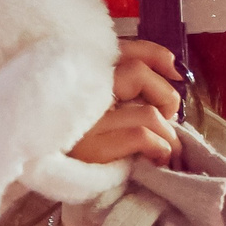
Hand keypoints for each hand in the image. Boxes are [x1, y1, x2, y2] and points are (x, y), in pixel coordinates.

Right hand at [67, 40, 182, 167]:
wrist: (51, 175)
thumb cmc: (80, 144)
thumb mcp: (98, 107)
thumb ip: (127, 87)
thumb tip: (173, 70)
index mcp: (83, 76)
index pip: (124, 50)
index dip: (155, 55)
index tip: (173, 69)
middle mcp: (80, 92)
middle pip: (138, 72)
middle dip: (166, 95)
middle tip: (170, 117)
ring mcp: (86, 121)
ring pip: (148, 112)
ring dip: (168, 133)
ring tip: (168, 149)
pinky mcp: (91, 149)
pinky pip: (142, 136)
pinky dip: (160, 147)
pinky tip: (158, 158)